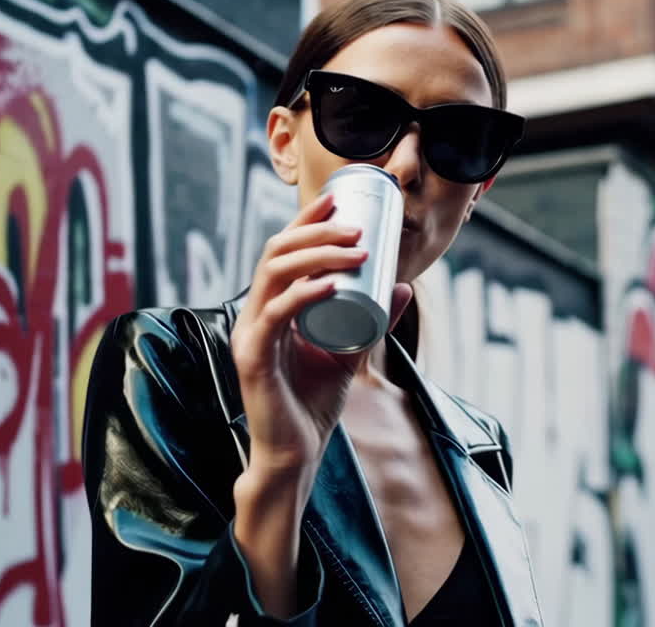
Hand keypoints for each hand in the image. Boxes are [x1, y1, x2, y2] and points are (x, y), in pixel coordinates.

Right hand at [229, 192, 413, 475]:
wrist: (296, 452)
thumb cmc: (315, 402)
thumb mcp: (352, 350)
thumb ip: (373, 320)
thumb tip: (405, 283)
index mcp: (270, 306)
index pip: (283, 250)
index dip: (307, 221)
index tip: (340, 202)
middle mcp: (253, 313)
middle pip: (277, 252)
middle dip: (317, 232)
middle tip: (358, 230)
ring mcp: (249, 334)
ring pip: (274, 274)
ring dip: (317, 255)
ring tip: (356, 250)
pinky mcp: (251, 358)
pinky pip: (275, 316)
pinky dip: (302, 295)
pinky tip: (328, 284)